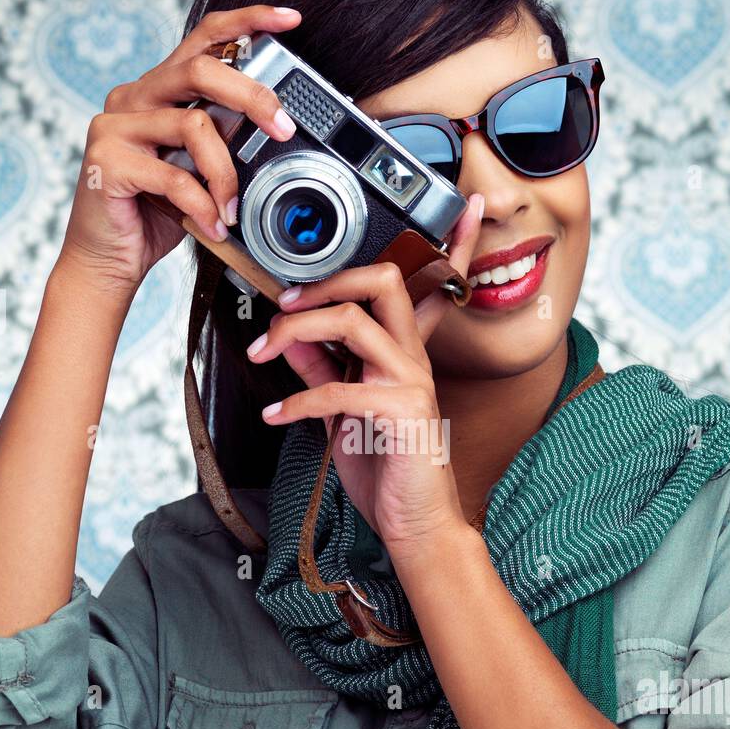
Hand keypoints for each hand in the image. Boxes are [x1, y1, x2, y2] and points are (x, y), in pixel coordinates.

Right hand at [56, 4, 302, 295]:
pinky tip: (213, 226)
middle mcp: (133, 97)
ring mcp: (114, 126)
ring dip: (226, 173)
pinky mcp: (105, 161)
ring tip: (233, 208)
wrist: (106, 262)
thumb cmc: (155, 216)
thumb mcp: (198, 171)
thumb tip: (277, 130)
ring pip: (194, 126)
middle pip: (202, 70)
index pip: (203, 39)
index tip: (290, 18)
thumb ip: (223, 142)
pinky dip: (203, 205)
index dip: (247, 21)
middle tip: (283, 128)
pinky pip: (174, 176)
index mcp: (157, 91)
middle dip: (253, 96)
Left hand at [246, 194, 484, 561]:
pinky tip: (274, 414)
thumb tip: (289, 334)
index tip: (465, 204)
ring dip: (296, 328)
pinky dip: (294, 399)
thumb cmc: (386, 467)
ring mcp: (411, 381)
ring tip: (264, 350)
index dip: (451, 240)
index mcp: (406, 351)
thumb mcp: (342, 409)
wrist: (414, 525)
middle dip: (323, 282)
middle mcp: (413, 357)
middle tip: (283, 302)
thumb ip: (320, 368)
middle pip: (383, 280)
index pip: (432, 285)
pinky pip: (337, 388)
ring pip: (354, 320)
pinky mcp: (400, 411)